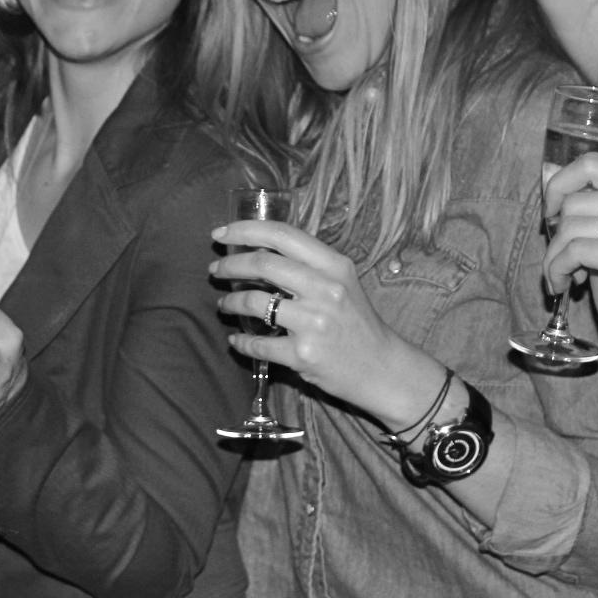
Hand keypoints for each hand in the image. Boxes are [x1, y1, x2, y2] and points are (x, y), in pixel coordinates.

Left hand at [211, 219, 445, 429]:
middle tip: (216, 268)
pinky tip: (236, 339)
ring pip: (253, 303)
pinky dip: (240, 341)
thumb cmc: (356, 322)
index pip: (282, 235)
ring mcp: (314, 323)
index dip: (245, 230)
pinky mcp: (303, 355)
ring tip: (224, 304)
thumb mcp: (342, 282)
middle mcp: (325, 289)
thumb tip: (257, 249)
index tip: (222, 233)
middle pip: (262, 264)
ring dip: (230, 302)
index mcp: (334, 266)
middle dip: (229, 264)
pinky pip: (258, 344)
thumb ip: (307, 265)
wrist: (382, 368)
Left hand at [543, 156, 597, 384]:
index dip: (559, 187)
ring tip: (566, 276)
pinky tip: (568, 286)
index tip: (552, 218)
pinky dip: (559, 270)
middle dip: (555, 233)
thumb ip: (584, 203)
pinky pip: (576, 250)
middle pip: (576, 199)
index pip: (591, 164)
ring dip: (554, 257)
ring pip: (571, 225)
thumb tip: (547, 169)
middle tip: (562, 261)